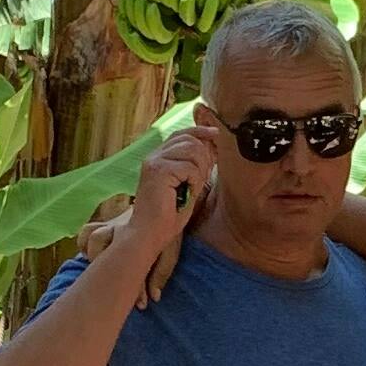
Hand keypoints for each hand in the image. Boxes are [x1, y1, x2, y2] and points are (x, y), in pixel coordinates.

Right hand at [126, 116, 218, 301]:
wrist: (149, 234)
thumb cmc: (168, 215)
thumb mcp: (187, 185)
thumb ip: (196, 166)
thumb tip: (213, 146)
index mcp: (159, 157)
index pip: (183, 134)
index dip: (201, 132)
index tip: (216, 135)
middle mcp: (154, 155)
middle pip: (191, 140)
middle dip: (204, 159)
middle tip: (200, 181)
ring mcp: (155, 161)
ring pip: (193, 150)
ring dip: (200, 171)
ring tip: (192, 188)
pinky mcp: (158, 170)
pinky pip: (190, 167)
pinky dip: (195, 182)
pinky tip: (186, 194)